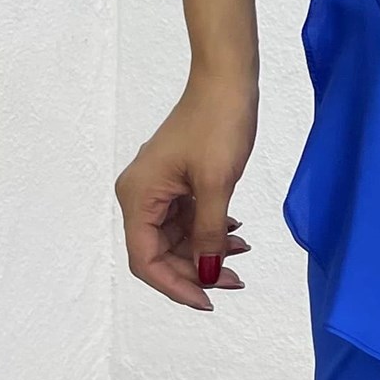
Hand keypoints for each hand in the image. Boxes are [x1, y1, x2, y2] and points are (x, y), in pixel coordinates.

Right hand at [114, 69, 254, 311]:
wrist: (227, 80)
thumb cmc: (218, 125)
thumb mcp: (217, 186)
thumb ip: (208, 235)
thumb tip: (206, 274)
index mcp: (138, 197)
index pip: (146, 260)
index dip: (175, 285)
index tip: (208, 300)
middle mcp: (139, 195)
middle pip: (160, 252)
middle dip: (196, 270)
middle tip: (236, 281)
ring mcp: (157, 187)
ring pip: (176, 238)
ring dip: (206, 251)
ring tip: (242, 254)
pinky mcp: (175, 180)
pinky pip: (186, 218)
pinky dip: (208, 230)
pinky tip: (235, 233)